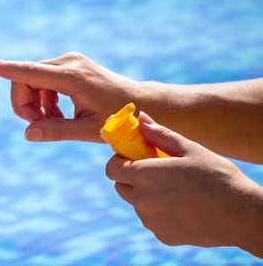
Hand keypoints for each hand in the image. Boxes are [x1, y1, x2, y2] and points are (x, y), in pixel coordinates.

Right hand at [0, 52, 139, 141]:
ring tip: (54, 122)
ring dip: (35, 103)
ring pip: (32, 80)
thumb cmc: (118, 119)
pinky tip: (58, 113)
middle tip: (37, 126)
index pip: (29, 71)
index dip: (2, 68)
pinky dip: (44, 98)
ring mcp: (69, 61)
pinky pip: (43, 79)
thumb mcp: (88, 130)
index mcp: (72, 77)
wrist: (142, 103)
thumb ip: (56, 130)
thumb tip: (27, 134)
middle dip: (24, 104)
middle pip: (25, 79)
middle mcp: (68, 62)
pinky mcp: (70, 64)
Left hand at [105, 112, 262, 252]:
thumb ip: (159, 134)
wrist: (242, 214)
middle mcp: (142, 200)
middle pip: (120, 187)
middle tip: (154, 172)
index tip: (133, 158)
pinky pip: (152, 220)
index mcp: (144, 175)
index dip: (119, 161)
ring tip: (175, 189)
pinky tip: (183, 207)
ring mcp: (151, 221)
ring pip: (137, 204)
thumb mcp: (189, 149)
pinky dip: (160, 213)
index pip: (111, 169)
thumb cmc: (217, 176)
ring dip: (147, 196)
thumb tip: (141, 118)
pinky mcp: (163, 235)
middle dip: (131, 178)